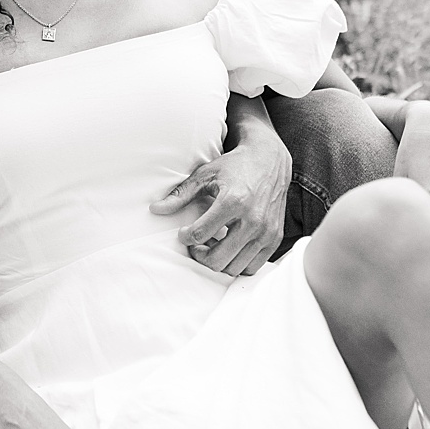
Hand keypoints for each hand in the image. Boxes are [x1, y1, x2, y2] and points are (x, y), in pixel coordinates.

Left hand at [150, 122, 292, 277]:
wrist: (269, 161)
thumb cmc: (234, 166)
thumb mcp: (205, 175)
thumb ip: (180, 195)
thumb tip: (155, 210)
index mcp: (233, 202)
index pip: (200, 234)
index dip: (186, 237)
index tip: (184, 232)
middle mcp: (252, 220)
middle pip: (217, 259)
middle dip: (200, 256)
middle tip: (196, 244)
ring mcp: (266, 231)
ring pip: (234, 268)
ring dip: (218, 261)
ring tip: (212, 245)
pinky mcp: (274, 238)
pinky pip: (252, 267)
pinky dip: (237, 263)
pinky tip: (229, 248)